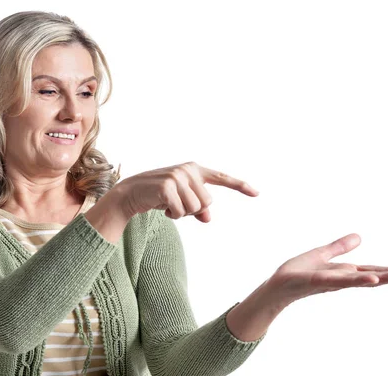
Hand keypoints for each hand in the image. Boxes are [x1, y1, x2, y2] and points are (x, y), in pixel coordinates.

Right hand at [113, 161, 258, 221]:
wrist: (130, 194)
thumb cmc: (158, 197)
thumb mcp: (181, 202)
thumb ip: (198, 209)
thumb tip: (208, 217)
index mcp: (194, 170)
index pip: (221, 178)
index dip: (240, 186)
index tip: (257, 193)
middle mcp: (187, 170)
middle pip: (207, 202)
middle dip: (192, 210)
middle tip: (174, 204)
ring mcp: (177, 176)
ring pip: (195, 208)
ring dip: (181, 213)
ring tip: (167, 204)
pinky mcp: (167, 186)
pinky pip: (180, 212)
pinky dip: (172, 215)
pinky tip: (161, 207)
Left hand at [266, 233, 387, 303]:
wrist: (276, 286)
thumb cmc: (296, 272)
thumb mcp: (321, 255)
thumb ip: (339, 247)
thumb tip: (359, 236)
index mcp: (343, 272)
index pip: (371, 270)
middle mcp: (340, 279)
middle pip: (370, 276)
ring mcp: (331, 282)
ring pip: (359, 279)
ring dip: (380, 278)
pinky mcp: (318, 282)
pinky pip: (339, 280)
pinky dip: (355, 279)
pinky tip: (370, 278)